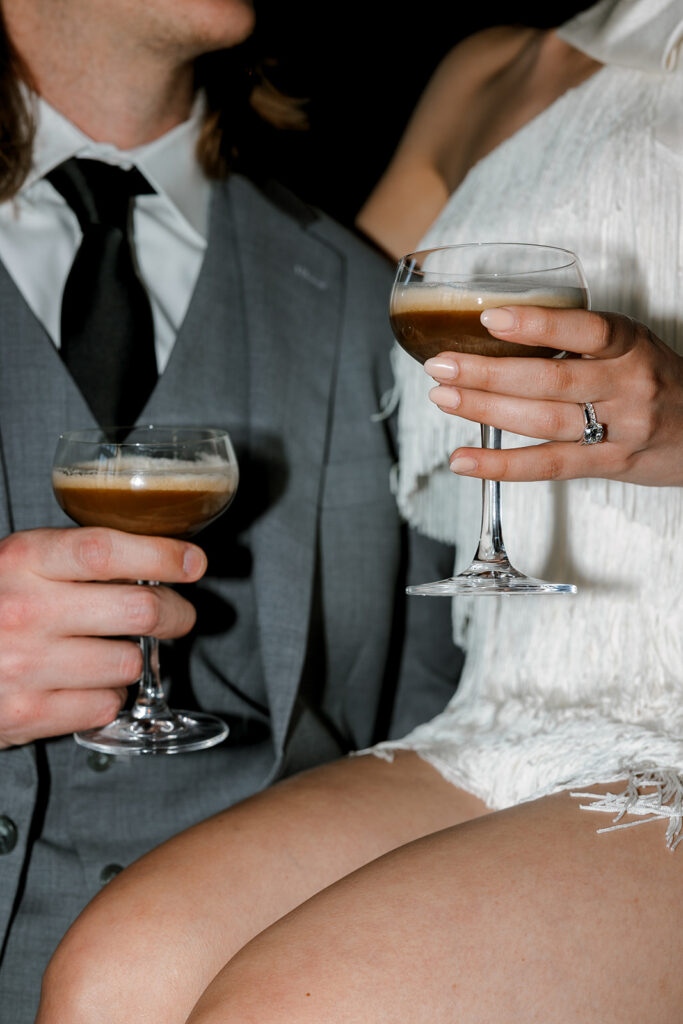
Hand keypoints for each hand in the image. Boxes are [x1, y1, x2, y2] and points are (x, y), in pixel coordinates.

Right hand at [0, 527, 206, 747]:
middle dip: (176, 614)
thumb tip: (157, 559)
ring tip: (109, 651)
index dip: (161, 556)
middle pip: (139, 610)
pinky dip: (108, 696)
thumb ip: (76, 557)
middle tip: (179, 616)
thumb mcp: (18, 564)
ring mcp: (25, 666)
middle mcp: (24, 611)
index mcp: (22, 560)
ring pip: (129, 662)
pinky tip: (86, 683)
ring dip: (132, 659)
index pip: (106, 551)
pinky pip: (107, 705)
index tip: (193, 562)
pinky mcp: (28, 714)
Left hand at [424, 306, 682, 485]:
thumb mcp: (628, 346)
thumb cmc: (651, 381)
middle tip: (441, 365)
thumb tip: (496, 330)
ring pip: (543, 420)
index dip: (535, 325)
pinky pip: (547, 465)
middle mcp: (626, 384)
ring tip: (443, 398)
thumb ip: (578, 339)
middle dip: (487, 373)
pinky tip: (463, 459)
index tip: (490, 320)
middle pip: (550, 380)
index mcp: (629, 343)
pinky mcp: (607, 464)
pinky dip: (500, 464)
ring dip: (486, 410)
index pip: (584, 329)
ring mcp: (619, 428)